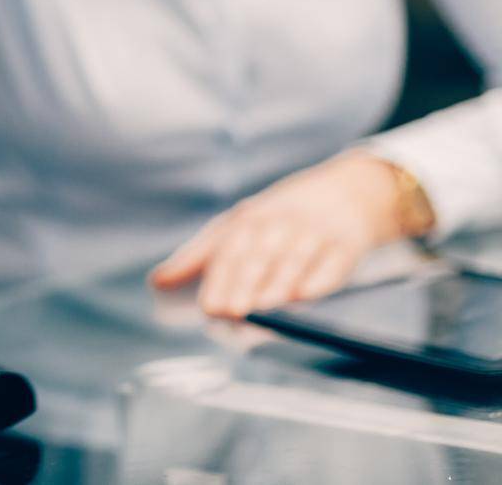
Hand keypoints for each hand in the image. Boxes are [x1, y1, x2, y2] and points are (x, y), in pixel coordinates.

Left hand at [150, 152, 411, 318]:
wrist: (346, 193)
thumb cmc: (278, 219)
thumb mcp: (237, 227)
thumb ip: (198, 256)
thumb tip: (157, 283)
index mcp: (249, 218)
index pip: (229, 248)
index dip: (219, 278)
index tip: (208, 307)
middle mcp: (280, 222)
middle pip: (259, 254)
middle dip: (244, 283)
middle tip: (230, 312)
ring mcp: (315, 231)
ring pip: (294, 259)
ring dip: (277, 284)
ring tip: (262, 309)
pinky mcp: (347, 244)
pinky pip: (333, 262)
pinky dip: (320, 279)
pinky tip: (306, 296)